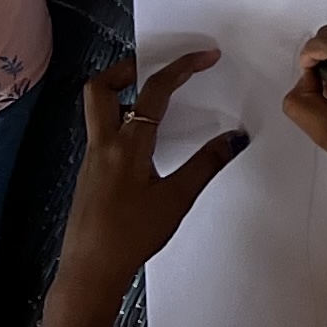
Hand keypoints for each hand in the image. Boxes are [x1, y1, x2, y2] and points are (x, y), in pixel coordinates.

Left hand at [41, 51, 250, 326]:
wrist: (90, 271)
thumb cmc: (132, 235)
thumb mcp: (177, 200)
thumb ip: (206, 164)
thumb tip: (236, 136)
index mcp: (127, 145)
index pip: (154, 91)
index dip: (182, 67)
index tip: (207, 55)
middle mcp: (104, 145)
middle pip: (100, 88)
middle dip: (128, 68)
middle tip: (159, 67)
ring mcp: (92, 160)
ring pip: (98, 110)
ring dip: (124, 93)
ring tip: (158, 99)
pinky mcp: (90, 175)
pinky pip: (103, 132)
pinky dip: (124, 120)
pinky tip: (147, 140)